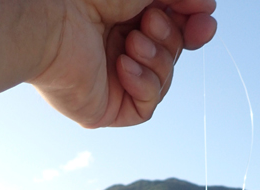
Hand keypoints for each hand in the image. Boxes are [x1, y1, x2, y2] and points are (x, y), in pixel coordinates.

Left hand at [30, 0, 216, 127]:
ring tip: (131, 42)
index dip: (193, 27)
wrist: (50, 19)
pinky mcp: (106, 109)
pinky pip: (146, 107)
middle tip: (150, 21)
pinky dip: (144, 85)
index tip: (206, 20)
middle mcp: (117, 49)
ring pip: (163, 81)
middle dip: (171, 38)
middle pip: (172, 55)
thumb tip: (209, 9)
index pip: (173, 31)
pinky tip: (123, 66)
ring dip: (156, 60)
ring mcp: (112, 81)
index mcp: (123, 18)